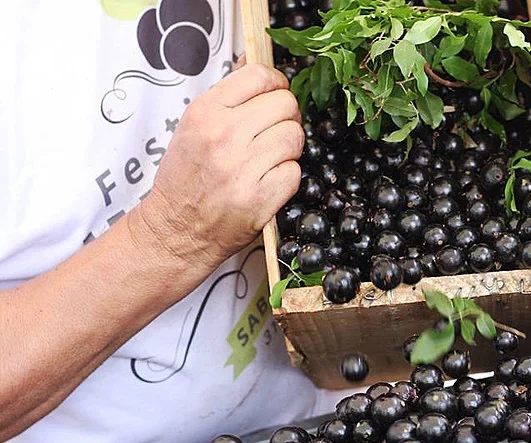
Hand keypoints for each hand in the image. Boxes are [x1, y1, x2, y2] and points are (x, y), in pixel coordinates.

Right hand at [132, 64, 303, 270]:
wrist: (175, 230)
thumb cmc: (186, 179)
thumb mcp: (193, 127)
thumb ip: (227, 97)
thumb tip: (256, 64)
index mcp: (205, 113)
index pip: (259, 76)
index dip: (276, 83)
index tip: (274, 94)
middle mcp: (224, 136)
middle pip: (285, 105)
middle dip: (287, 117)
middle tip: (275, 130)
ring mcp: (243, 169)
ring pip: (295, 137)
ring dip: (289, 147)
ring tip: (270, 157)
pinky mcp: (260, 198)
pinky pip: (295, 172)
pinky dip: (287, 177)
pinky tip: (268, 180)